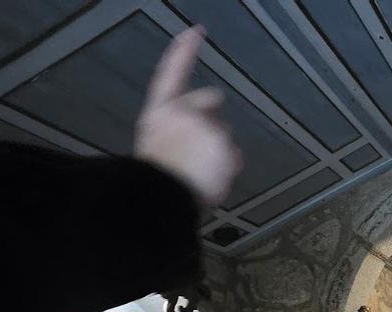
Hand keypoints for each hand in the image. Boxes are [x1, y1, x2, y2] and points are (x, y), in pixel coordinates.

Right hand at [134, 27, 240, 206]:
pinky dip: (228, 167)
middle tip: (199, 151)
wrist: (163, 199)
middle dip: (213, 120)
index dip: (183, 52)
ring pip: (225, 134)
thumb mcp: (158, 148)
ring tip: (200, 173)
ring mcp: (204, 124)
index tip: (197, 31)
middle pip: (212, 100)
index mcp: (159, 112)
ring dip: (219, 150)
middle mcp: (182, 111)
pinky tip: (211, 179)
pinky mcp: (222, 141)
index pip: (171, 74)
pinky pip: (234, 156)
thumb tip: (204, 138)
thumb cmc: (157, 181)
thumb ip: (179, 132)